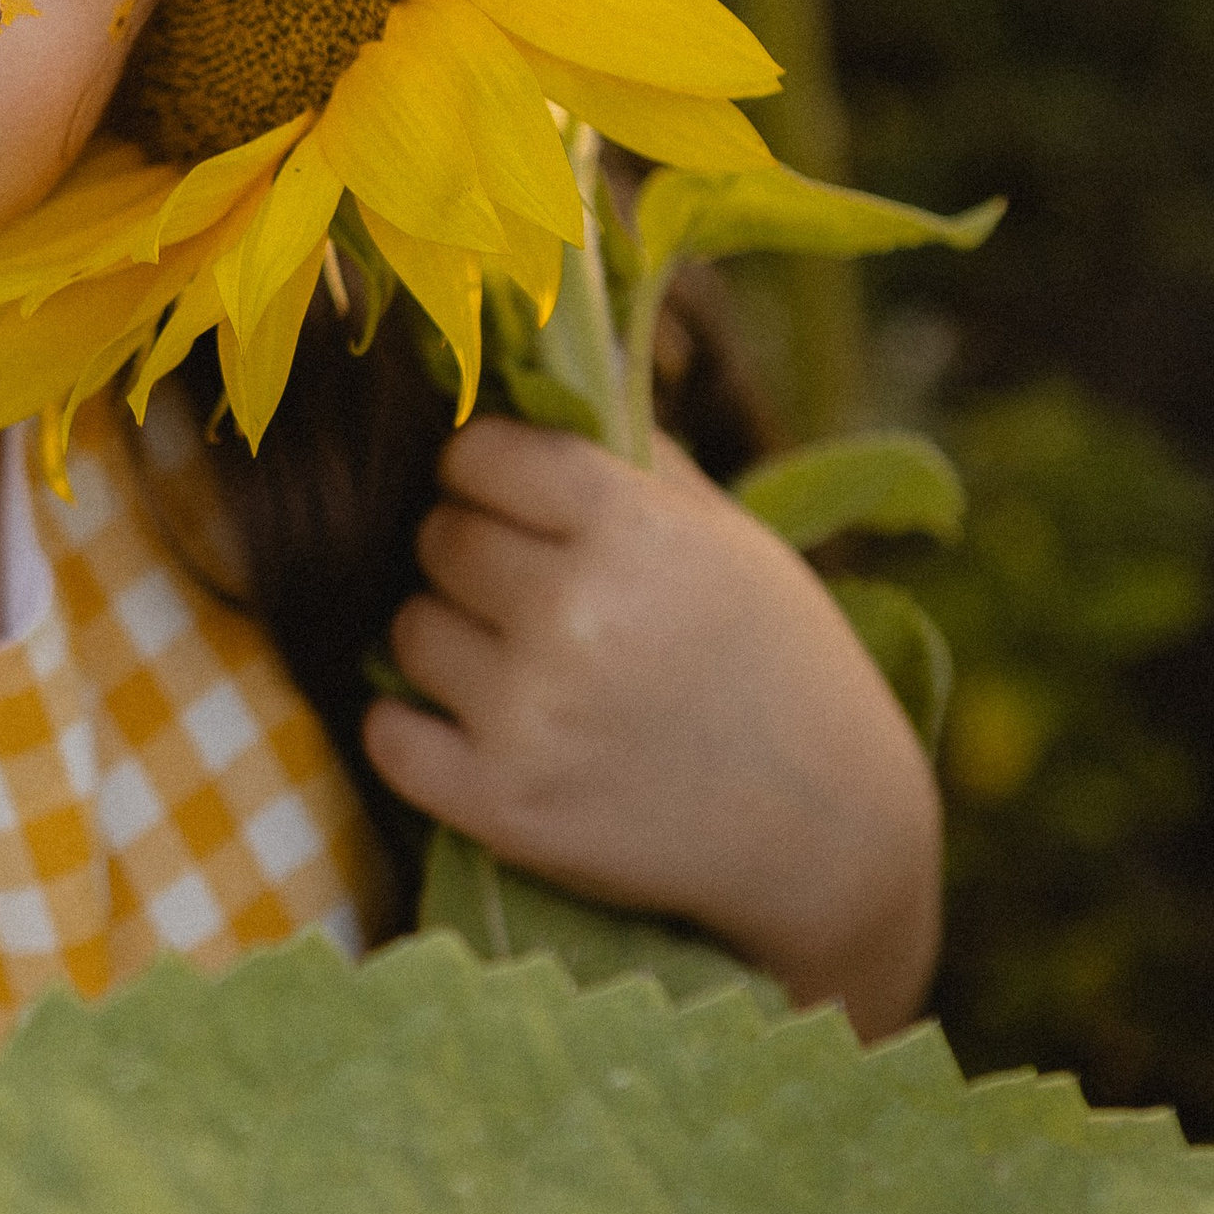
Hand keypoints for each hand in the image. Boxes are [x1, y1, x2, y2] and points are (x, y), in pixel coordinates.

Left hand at [361, 417, 942, 1038]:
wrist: (828, 832)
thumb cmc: (778, 662)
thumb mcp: (728, 535)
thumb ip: (626, 453)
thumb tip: (530, 381)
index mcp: (631, 527)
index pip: (479, 454)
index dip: (487, 474)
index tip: (509, 500)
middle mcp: (574, 613)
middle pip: (439, 540)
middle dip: (472, 556)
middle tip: (531, 594)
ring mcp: (532, 713)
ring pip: (409, 629)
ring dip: (449, 639)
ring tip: (524, 665)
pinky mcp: (501, 806)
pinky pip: (385, 733)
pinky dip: (410, 727)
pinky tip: (466, 723)